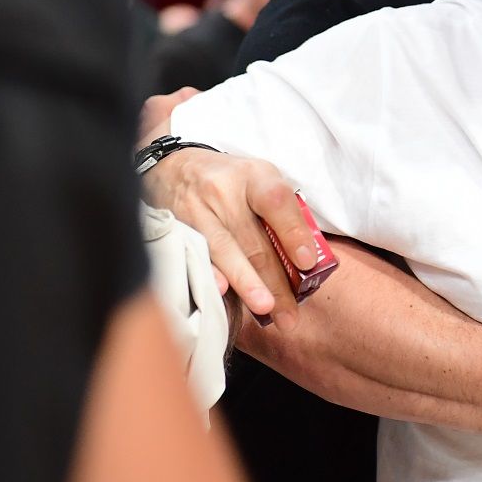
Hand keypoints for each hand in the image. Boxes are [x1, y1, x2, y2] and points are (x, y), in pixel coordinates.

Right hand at [139, 96, 320, 319]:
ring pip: (225, 252)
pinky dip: (210, 275)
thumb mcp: (261, 181)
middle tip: (291, 313)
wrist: (174, 168)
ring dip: (247, 285)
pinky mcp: (176, 227)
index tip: (307, 264)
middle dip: (275, 282)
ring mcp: (197, 209)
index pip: (276, 202)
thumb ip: (284, 214)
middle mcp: (224, 191)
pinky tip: (223, 292)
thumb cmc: (230, 181)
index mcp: (254, 176)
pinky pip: (196, 256)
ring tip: (267, 310)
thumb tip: (306, 262)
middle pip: (253, 241)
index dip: (293, 233)